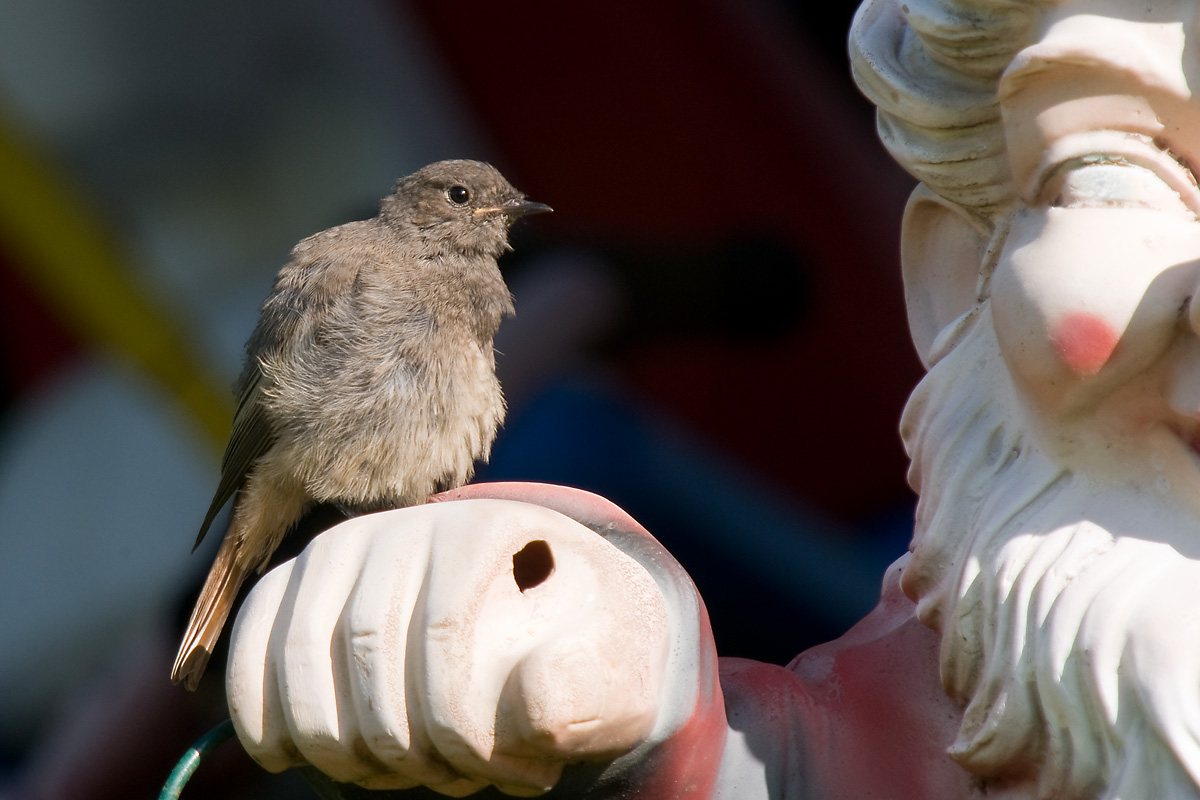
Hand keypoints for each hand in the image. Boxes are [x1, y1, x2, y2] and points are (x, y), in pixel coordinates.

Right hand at [225, 493, 670, 796]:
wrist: (539, 616)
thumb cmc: (579, 650)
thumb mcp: (614, 671)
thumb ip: (586, 689)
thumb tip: (527, 708)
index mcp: (488, 528)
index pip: (446, 628)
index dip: (457, 724)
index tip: (488, 773)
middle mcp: (406, 524)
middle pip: (368, 643)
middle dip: (397, 741)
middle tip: (446, 782)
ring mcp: (343, 548)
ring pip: (300, 648)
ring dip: (332, 738)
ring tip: (389, 778)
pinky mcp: (299, 583)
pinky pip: (253, 641)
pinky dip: (258, 707)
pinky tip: (286, 757)